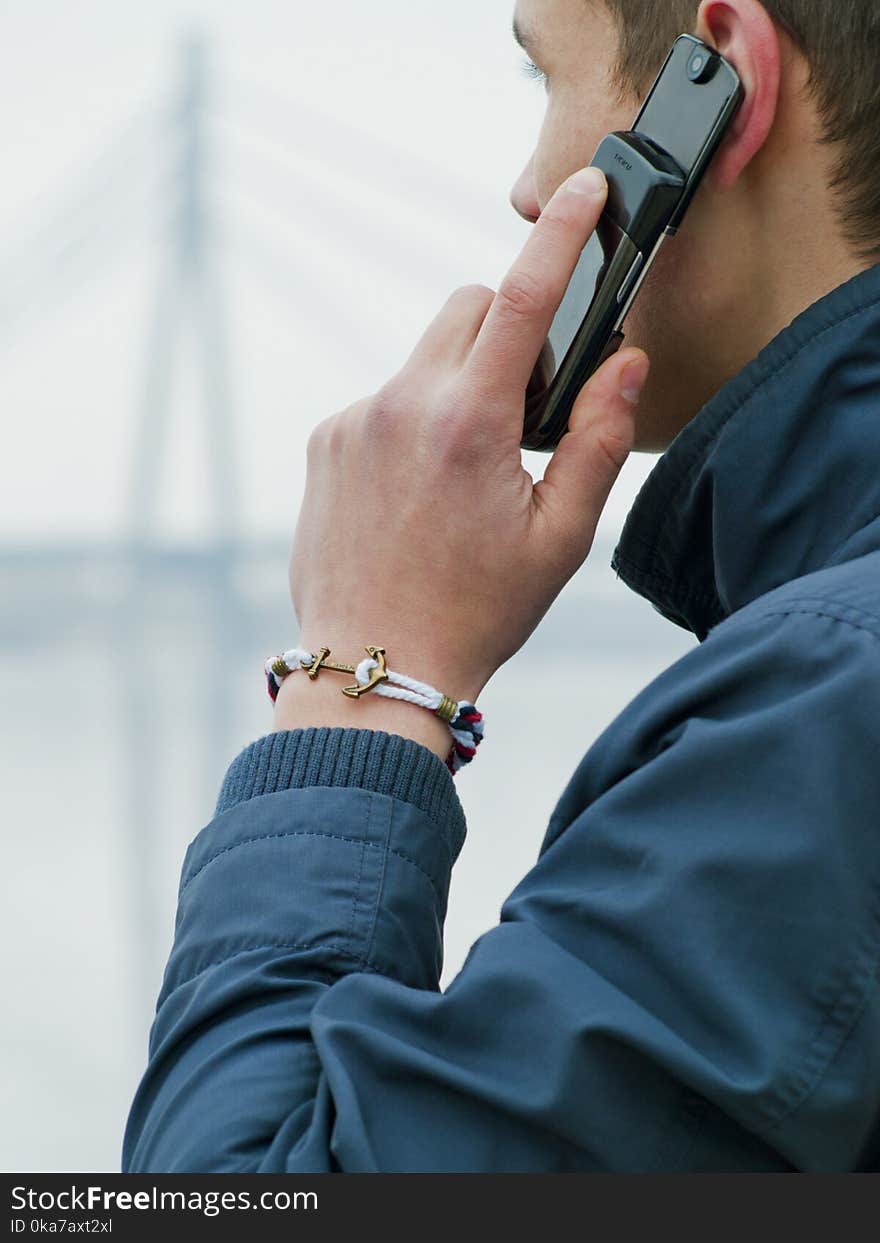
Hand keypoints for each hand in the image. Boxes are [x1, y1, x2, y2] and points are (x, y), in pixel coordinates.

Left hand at [288, 165, 649, 704]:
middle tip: (524, 412)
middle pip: (467, 308)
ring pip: (425, 357)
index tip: (585, 189)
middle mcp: (401, 405)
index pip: (522, 298)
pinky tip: (417, 492)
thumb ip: (596, 439)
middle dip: (506, 330)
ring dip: (458, 384)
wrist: (375, 665)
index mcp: (469, 425)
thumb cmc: (475, 612)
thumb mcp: (560, 538)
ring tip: (462, 474)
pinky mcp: (325, 442)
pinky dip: (412, 420)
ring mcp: (353, 421)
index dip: (561, 234)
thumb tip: (624, 361)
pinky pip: (383, 399)